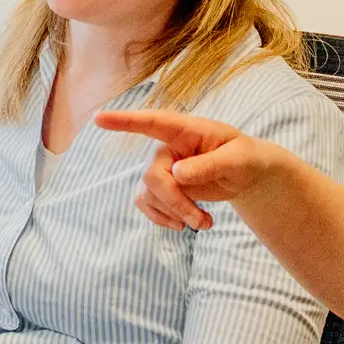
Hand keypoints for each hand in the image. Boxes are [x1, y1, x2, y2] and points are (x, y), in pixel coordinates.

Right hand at [94, 109, 285, 231]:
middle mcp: (167, 147)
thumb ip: (210, 164)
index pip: (152, 122)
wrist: (245, 175)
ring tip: (204, 223)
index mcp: (186, 130)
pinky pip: (147, 204)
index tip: (98, 118)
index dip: (124, 121)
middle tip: (201, 221)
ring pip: (149, 194)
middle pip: (153, 175)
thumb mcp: (238, 159)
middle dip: (175, 202)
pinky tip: (184, 225)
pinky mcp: (161, 187)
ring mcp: (162, 167)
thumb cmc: (244, 158)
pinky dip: (163, 219)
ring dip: (174, 214)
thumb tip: (177, 174)